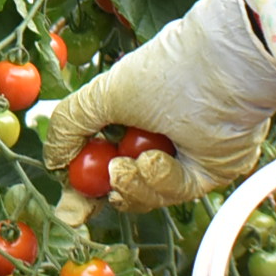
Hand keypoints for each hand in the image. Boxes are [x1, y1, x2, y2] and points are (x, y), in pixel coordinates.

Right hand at [43, 0, 275, 212]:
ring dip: (131, 185)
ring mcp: (186, 156)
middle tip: (84, 203)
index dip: (85, 187)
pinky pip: (177, 190)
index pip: (105, 159)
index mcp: (136, 116)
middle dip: (105, 194)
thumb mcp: (105, 94)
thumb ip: (72, 123)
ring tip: (125, 166)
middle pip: (127, 185)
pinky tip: (156, 159)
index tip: (69, 206)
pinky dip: (161, 179)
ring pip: (150, 194)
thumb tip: (54, 161)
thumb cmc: (166, 71)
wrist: (222, 69)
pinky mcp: (209, 171)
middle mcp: (161, 137)